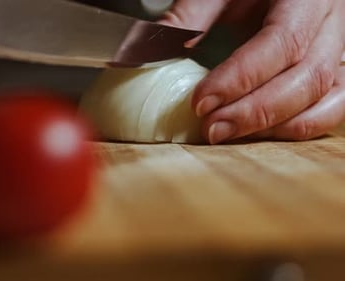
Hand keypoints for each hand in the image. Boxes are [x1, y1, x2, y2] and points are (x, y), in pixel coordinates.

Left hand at [161, 0, 344, 143]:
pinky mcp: (335, 69)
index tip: (201, 102)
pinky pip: (332, 105)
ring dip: (275, 125)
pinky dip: (298, 126)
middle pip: (307, 77)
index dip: (240, 78)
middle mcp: (329, 24)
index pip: (280, 42)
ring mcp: (337, 49)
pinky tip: (259, 133)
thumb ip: (190, 15)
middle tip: (211, 129)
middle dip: (254, 111)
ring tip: (230, 135)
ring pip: (325, 97)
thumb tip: (147, 50)